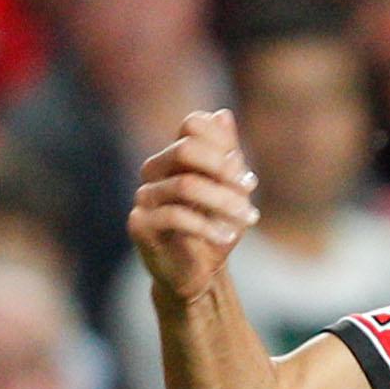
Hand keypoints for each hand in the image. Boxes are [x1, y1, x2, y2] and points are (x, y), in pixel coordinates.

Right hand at [129, 109, 258, 301]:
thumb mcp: (231, 193)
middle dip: (224, 169)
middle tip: (250, 189)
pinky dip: (208, 226)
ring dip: (224, 202)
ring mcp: (144, 196)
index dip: (224, 145)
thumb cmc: (215, 230)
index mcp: (176, 156)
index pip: (193, 126)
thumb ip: (228, 156)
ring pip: (185, 185)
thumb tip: (222, 114)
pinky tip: (227, 237)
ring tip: (248, 218)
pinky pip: (174, 216)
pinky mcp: (139, 224)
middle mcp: (155, 170)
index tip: (248, 179)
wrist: (199, 274)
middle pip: (186, 149)